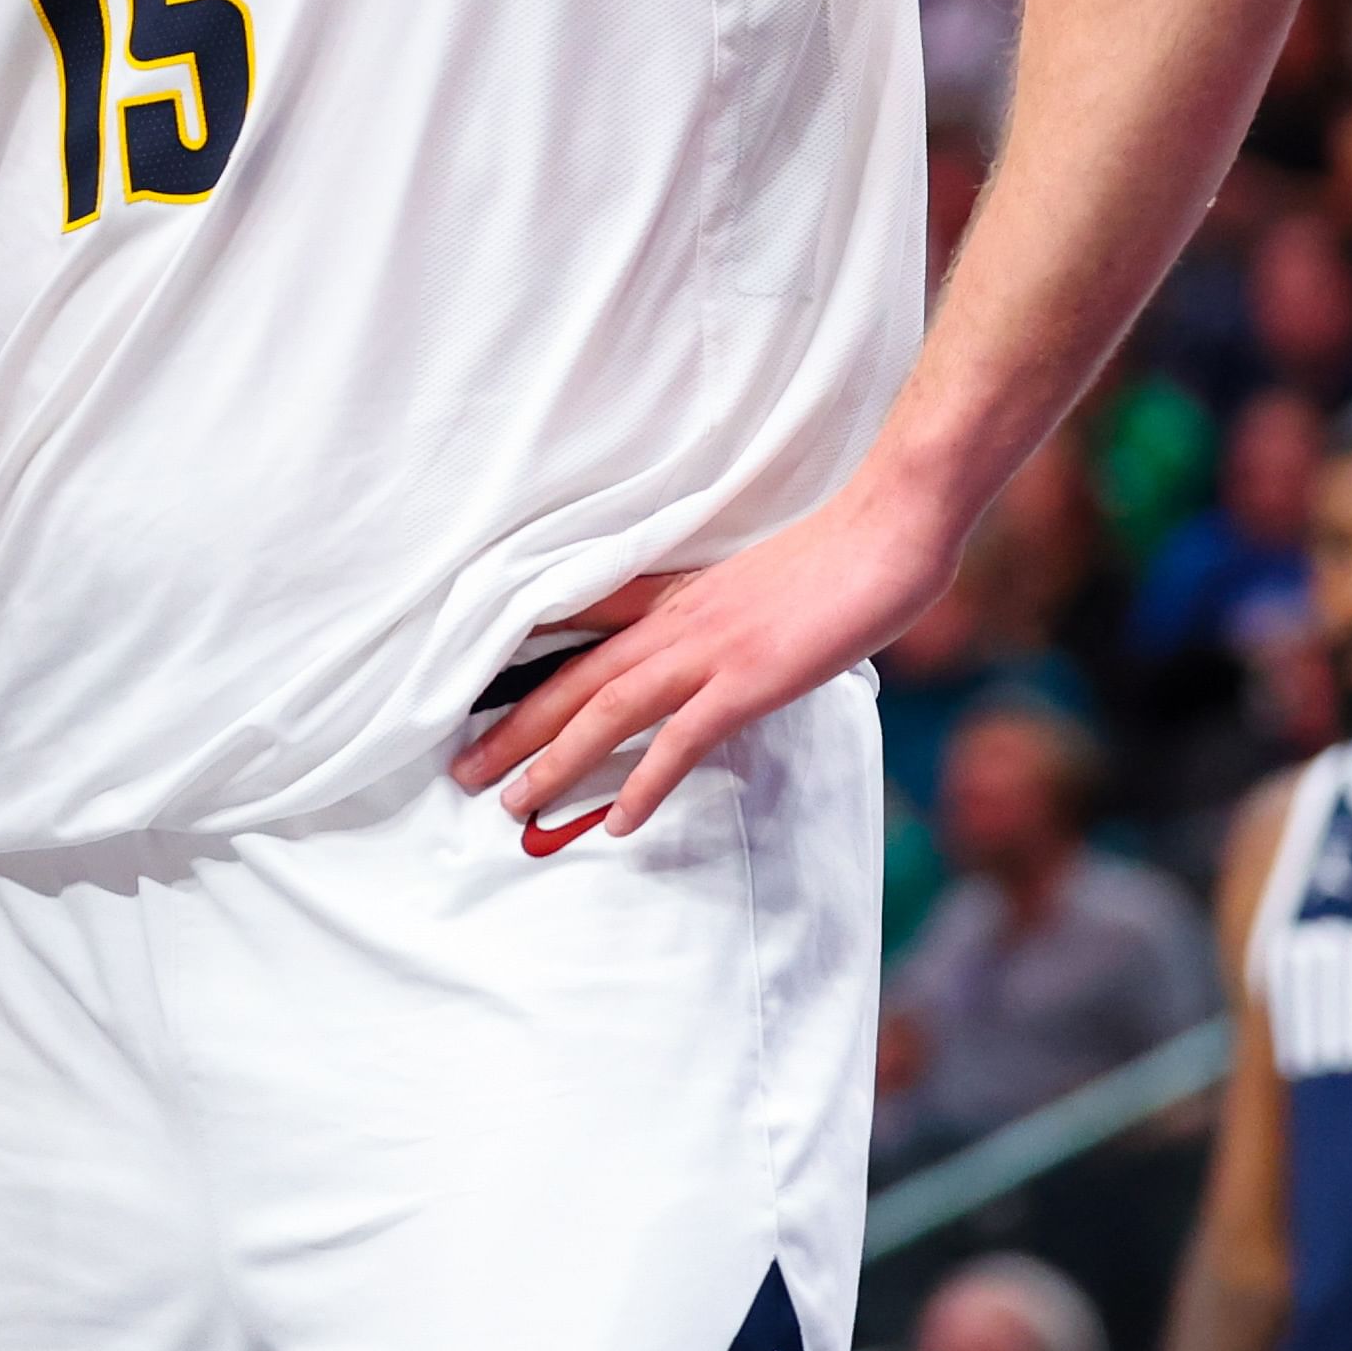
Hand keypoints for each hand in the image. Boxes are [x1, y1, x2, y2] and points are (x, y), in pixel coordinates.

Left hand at [450, 482, 959, 840]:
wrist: (887, 528)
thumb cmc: (839, 555)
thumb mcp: (761, 581)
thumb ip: (725, 614)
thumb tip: (718, 646)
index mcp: (676, 592)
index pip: (580, 622)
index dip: (526, 657)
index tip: (478, 688)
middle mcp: (675, 619)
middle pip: (574, 677)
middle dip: (514, 728)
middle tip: (464, 769)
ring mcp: (708, 648)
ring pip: (607, 709)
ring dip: (553, 760)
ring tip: (513, 802)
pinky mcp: (748, 679)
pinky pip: (680, 740)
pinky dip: (644, 783)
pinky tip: (618, 822)